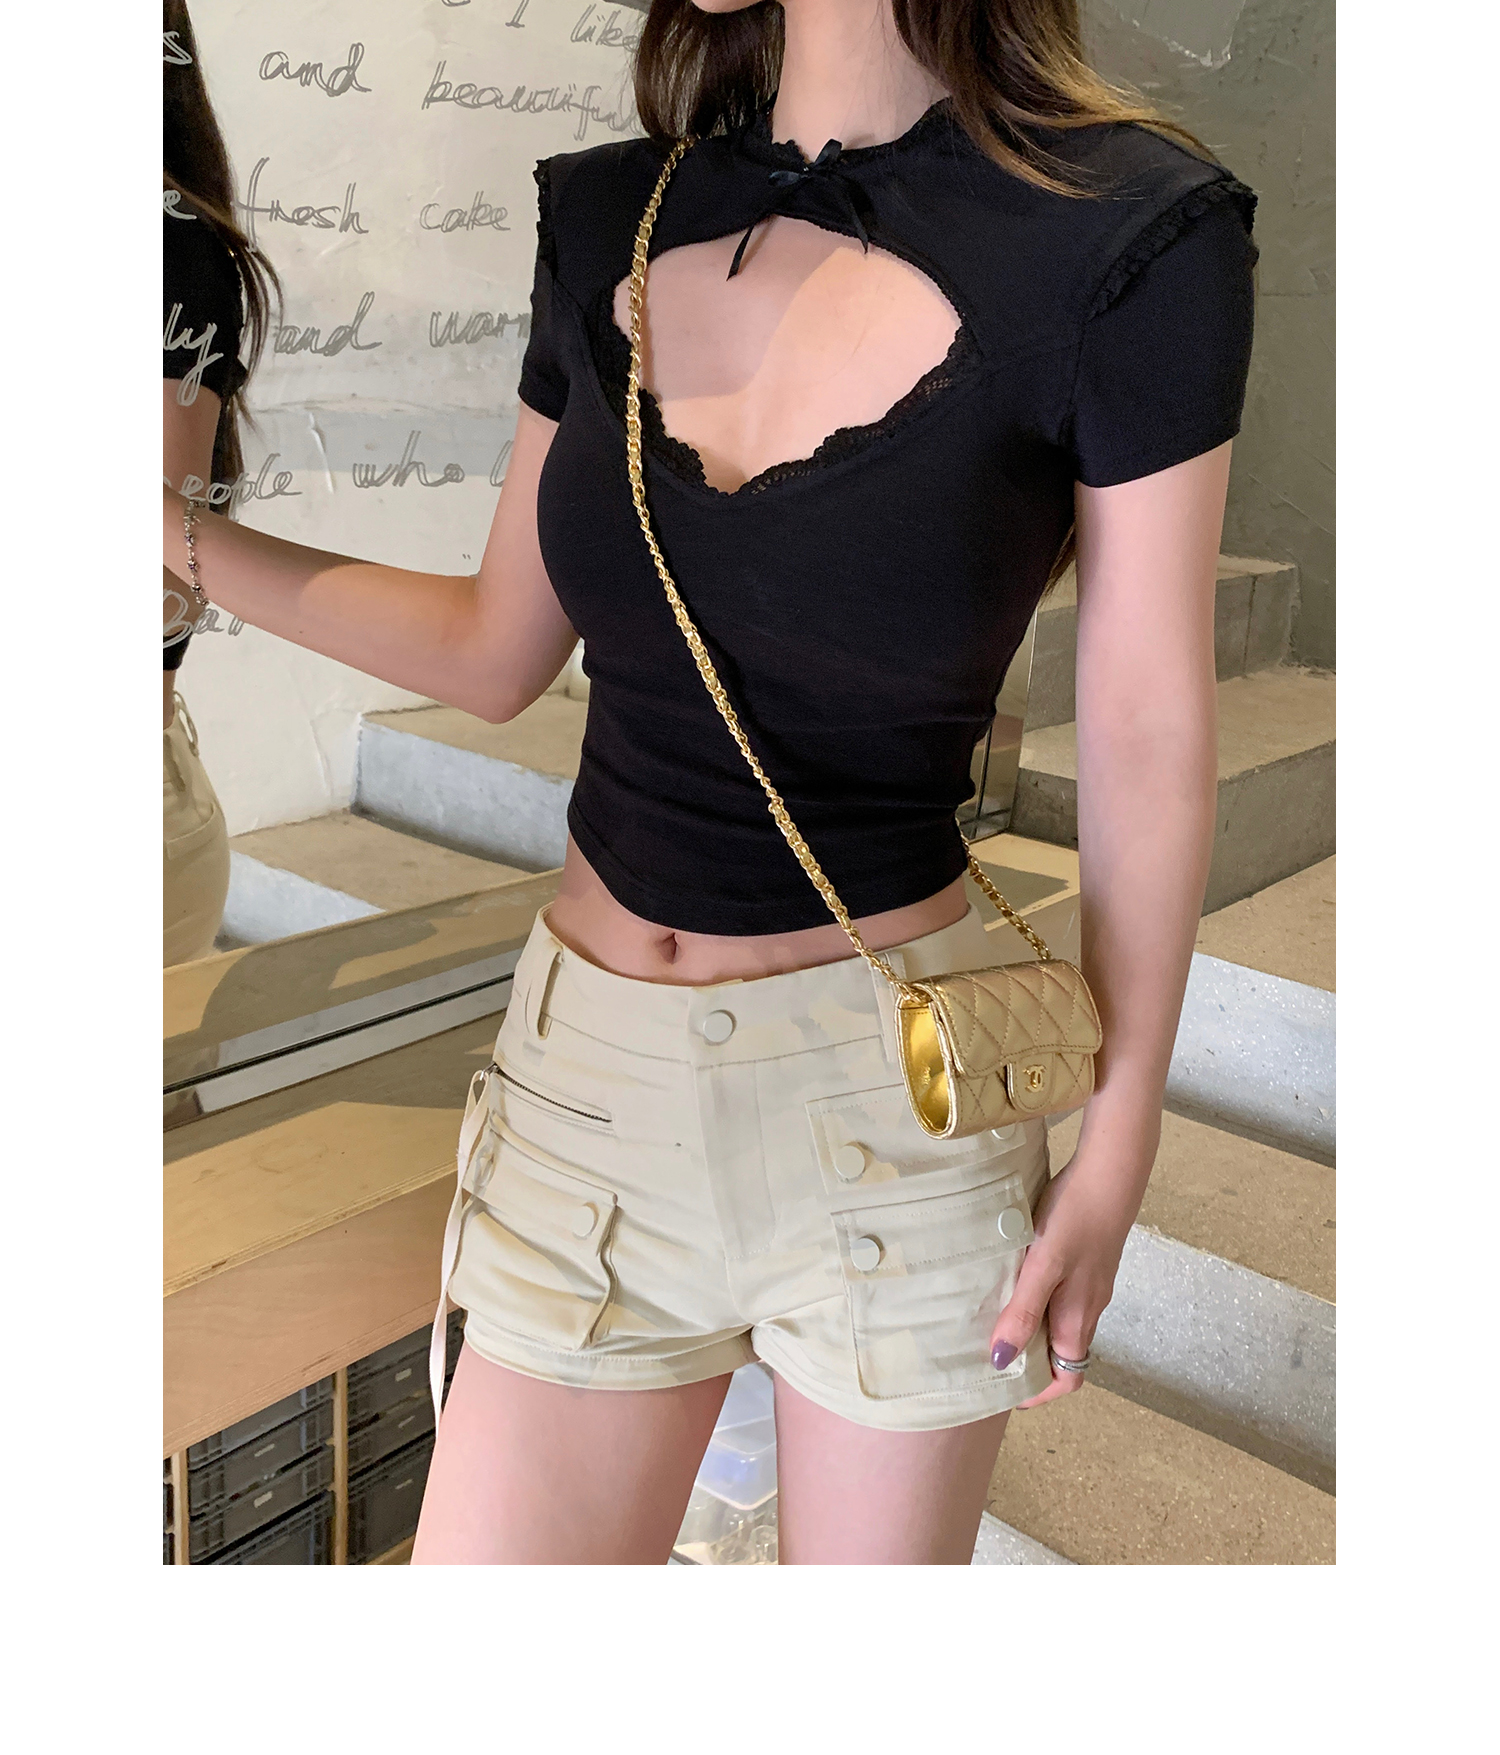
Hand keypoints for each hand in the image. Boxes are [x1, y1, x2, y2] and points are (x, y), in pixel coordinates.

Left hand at [987, 1131, 1147, 1408]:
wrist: (1111, 1172)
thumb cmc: (1077, 1217)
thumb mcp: (1044, 1266)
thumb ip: (1024, 1312)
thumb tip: (1001, 1361)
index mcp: (1079, 1317)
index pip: (1068, 1378)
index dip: (1039, 1392)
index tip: (1004, 1390)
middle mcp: (1090, 1307)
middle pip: (1063, 1354)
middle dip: (1031, 1362)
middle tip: (989, 1354)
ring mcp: (1091, 1284)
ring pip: (1062, 1323)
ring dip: (1033, 1329)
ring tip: (994, 1318)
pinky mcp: (1088, 1262)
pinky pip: (1063, 1296)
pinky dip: (1039, 1301)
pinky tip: (1016, 1280)